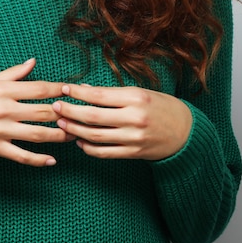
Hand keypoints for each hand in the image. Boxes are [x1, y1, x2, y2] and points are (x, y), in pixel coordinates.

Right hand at [0, 58, 71, 166]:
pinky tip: (52, 161)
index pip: (39, 88)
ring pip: (38, 135)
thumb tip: (33, 62)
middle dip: (66, 113)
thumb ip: (12, 73)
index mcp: (2, 90)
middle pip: (44, 112)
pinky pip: (21, 156)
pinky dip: (38, 160)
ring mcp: (0, 131)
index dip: (60, 89)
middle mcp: (3, 110)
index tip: (75, 90)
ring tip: (74, 135)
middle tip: (82, 114)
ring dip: (59, 136)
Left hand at [53, 84, 192, 160]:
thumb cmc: (161, 106)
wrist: (186, 132)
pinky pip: (105, 153)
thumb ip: (113, 93)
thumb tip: (84, 90)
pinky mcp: (133, 154)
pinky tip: (79, 141)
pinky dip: (89, 148)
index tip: (64, 89)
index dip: (78, 93)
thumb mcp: (140, 93)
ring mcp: (133, 138)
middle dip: (70, 111)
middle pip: (93, 116)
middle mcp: (134, 118)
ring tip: (62, 123)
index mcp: (136, 98)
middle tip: (55, 106)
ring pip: (96, 136)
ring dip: (75, 130)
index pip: (99, 95)